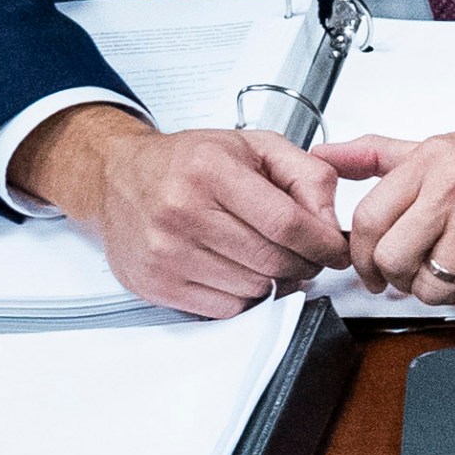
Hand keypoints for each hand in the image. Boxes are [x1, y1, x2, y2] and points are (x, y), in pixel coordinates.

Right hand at [16, 106, 348, 317]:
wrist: (119, 176)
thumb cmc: (189, 162)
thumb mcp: (256, 147)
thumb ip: (307, 175)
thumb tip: (330, 221)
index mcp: (210, 170)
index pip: (287, 223)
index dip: (322, 243)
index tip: (335, 249)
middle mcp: (181, 210)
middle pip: (273, 261)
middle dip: (304, 263)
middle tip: (305, 254)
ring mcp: (164, 251)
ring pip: (254, 288)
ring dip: (274, 280)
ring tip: (266, 256)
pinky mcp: (155, 282)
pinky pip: (225, 307)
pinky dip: (243, 294)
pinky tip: (237, 268)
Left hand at [324, 111, 454, 314]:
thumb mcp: (447, 148)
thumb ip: (381, 154)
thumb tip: (322, 154)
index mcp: (432, 160)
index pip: (368, 220)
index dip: (364, 257)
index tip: (375, 271)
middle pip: (393, 259)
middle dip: (404, 280)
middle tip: (427, 276)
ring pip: (432, 286)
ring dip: (449, 292)